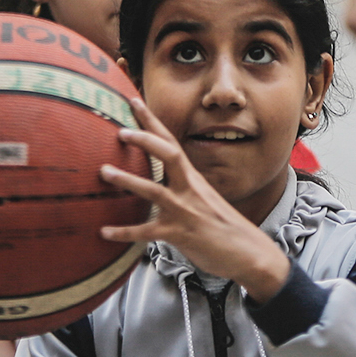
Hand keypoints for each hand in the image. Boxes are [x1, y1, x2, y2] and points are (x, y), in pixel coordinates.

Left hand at [98, 96, 289, 302]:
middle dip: (145, 140)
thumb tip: (161, 183)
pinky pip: (148, 233)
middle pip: (168, 155)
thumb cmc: (226, 229)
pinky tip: (104, 232)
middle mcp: (190, 190)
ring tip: (104, 172)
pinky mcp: (180, 235)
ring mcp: (185, 212)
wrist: (251, 254)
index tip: (133, 102)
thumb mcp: (204, 202)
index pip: (171, 143)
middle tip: (119, 131)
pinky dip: (124, 232)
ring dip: (128, 180)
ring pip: (154, 191)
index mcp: (194, 179)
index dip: (152, 122)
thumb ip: (182, 190)